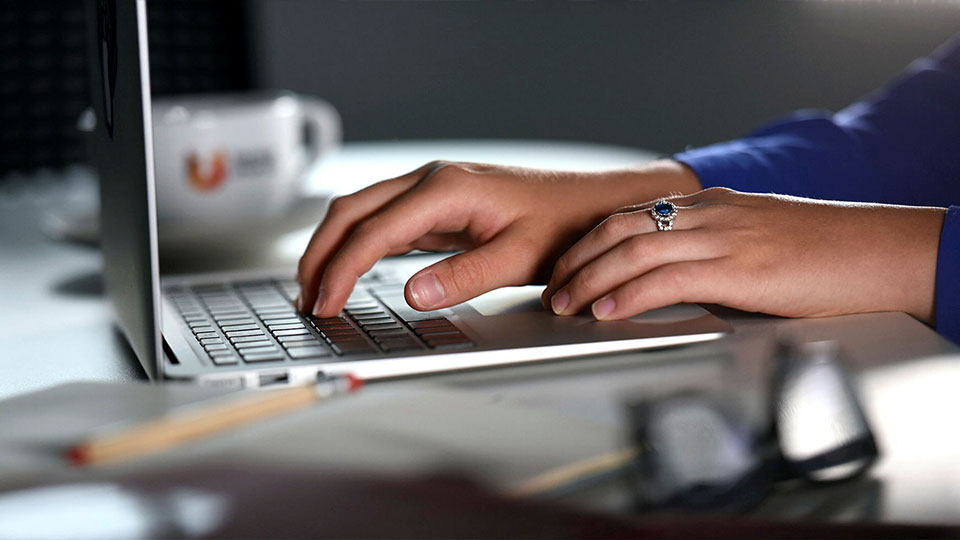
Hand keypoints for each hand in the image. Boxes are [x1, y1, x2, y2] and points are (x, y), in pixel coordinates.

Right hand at [297, 160, 701, 317]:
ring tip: (315, 288)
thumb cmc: (562, 226)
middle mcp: (432, 182)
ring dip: (333, 246)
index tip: (324, 303)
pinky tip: (350, 269)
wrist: (589, 206)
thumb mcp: (519, 257)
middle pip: (352, 211)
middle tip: (306, 299)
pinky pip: (382, 220)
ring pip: (361, 211)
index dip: (343, 269)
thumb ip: (465, 276)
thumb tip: (413, 294)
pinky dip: (358, 244)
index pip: (375, 231)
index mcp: (447, 190)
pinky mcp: (438, 205)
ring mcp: (432, 190)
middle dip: (320, 254)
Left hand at [543, 188, 944, 323]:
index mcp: (712, 207)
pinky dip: (628, 295)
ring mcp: (723, 237)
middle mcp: (710, 215)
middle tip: (552, 290)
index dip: (591, 243)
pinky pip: (667, 277)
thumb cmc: (827, 254)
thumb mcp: (758, 243)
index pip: (633, 216)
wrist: (881, 250)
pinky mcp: (739, 267)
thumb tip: (680, 282)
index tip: (568, 268)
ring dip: (589, 280)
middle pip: (620, 228)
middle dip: (577, 260)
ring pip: (633, 250)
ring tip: (565, 305)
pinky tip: (607, 312)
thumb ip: (716, 255)